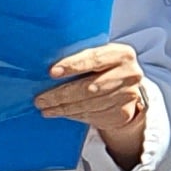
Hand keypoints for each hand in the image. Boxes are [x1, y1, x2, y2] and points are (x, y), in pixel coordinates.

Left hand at [37, 41, 151, 166]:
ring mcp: (128, 95)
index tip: (52, 72)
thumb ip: (83, 57)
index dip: (73, 66)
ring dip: (64, 108)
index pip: (95, 59)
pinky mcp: (123, 113)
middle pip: (89, 87)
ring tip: (46, 108)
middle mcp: (129, 74)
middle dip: (61, 94)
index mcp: (122, 54)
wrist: (129, 88)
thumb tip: (48, 65)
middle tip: (41, 99)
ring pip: (89, 105)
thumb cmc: (106, 68)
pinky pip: (93, 116)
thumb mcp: (101, 55)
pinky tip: (62, 113)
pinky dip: (74, 115)